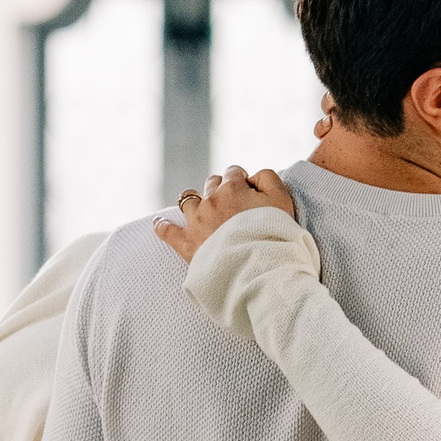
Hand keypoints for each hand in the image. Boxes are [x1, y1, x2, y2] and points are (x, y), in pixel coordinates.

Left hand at [155, 166, 296, 263]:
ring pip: (189, 201)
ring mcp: (196, 221)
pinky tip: (158, 223)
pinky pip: (167, 231)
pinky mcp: (187, 243)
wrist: (259, 268)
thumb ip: (267, 178)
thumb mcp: (282, 198)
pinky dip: (162, 225)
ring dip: (196, 201)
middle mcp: (211, 200)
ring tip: (200, 208)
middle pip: (211, 184)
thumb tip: (251, 177)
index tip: (249, 194)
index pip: (233, 173)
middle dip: (221, 189)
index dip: (242, 181)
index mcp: (233, 188)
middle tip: (232, 205)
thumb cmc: (275, 234)